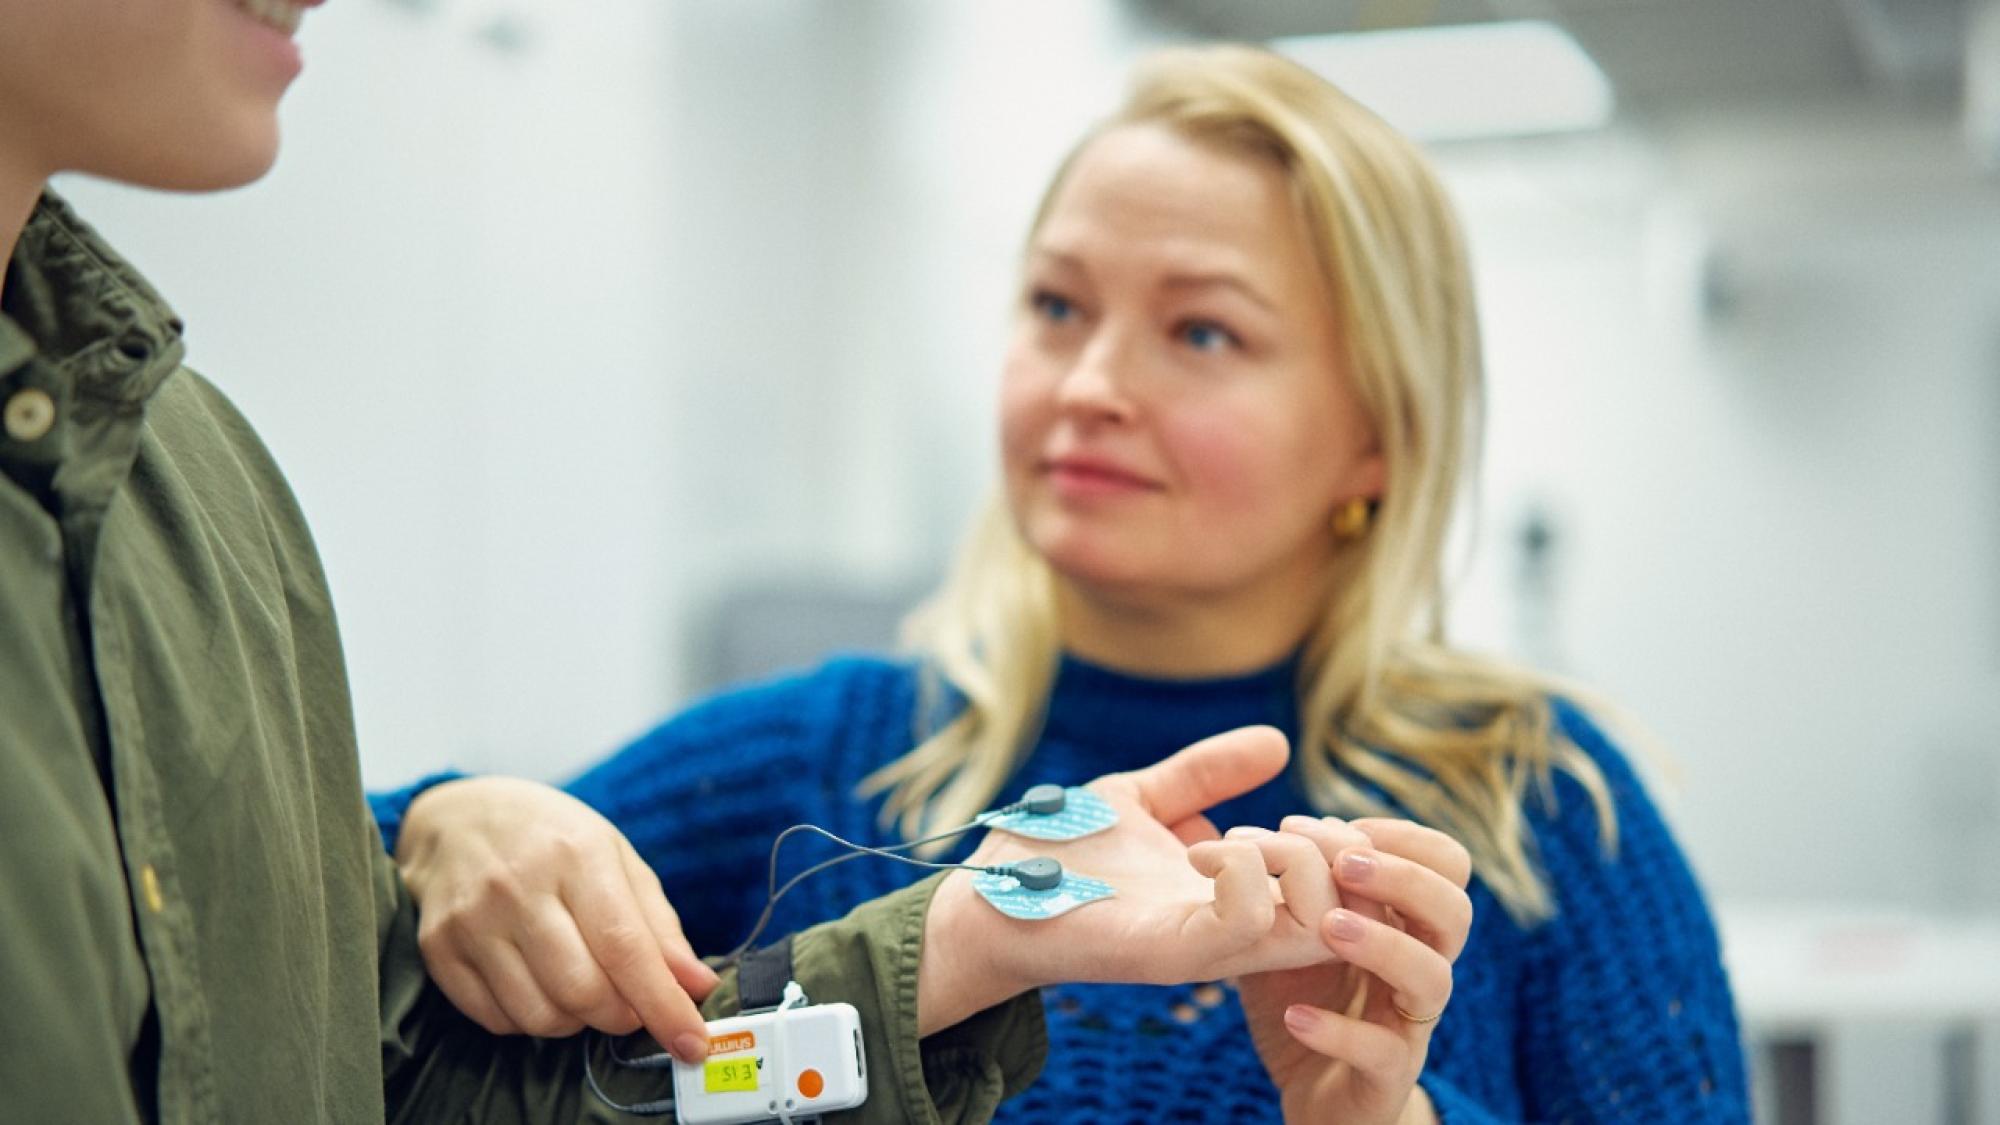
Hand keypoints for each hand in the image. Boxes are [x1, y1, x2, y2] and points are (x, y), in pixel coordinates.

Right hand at [395, 777, 720, 1059]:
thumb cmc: (551, 838)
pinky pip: (498, 1020)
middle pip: (583, 991)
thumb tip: (697, 986)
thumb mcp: (616, 859)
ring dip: (577, 1021)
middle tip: (630, 1003)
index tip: (691, 1041)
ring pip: (541, 1015)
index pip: (625, 948)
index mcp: (576, 853)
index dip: (662, 1004)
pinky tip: (539, 985)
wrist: (457, 818)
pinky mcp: (439, 949)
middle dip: (621, 1016)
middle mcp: (518, 886)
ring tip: (583, 989)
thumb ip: (659, 926)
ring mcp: (472, 920)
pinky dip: (532, 1020)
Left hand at [917, 726, 1346, 1033]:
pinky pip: (1246, 926)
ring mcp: (1207, 947)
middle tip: (1275, 827)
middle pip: (1351, 911)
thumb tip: (1277, 740)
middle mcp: (1234, 931)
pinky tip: (1207, 850)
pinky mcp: (1168, 953)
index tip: (1293, 815)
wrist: (985, 895)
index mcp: (1237, 901)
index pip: (1341, 892)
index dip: (1344, 846)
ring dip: (1295, 863)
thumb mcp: (1146, 798)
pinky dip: (1245, 875)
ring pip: (1317, 922)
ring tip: (1239, 838)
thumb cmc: (1062, 854)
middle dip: (1336, 853)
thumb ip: (1207, 773)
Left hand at [1233, 817, 1472, 1124]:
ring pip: (1433, 978)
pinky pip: (1384, 1054)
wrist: (1311, 1091)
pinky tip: (1296, 1015)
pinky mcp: (1386, 1078)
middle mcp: (1421, 968)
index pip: (1447, 865)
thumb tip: (1288, 828)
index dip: (1406, 838)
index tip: (1344, 827)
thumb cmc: (1304, 995)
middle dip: (1404, 878)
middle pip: (1455, 911)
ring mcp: (1408, 1024)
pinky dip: (1341, 1032)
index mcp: (1407, 925)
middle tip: (1342, 864)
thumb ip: (1292, 884)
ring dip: (1384, 945)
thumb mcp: (1291, 932)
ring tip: (1327, 926)